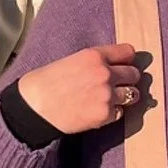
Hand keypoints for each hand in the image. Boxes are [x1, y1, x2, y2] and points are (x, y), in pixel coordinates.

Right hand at [15, 42, 149, 134]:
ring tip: (112, 99)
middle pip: (134, 74)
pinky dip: (113, 113)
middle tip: (119, 84)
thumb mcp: (70, 60)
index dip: (126, 59)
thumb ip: (94, 62)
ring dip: (125, 96)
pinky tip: (99, 111)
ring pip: (133, 94)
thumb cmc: (45, 83)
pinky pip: (121, 113)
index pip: (127, 52)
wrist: (34, 107)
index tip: (124, 64)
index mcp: (94, 56)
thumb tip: (111, 67)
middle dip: (128, 79)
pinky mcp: (105, 115)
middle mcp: (105, 73)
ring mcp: (107, 95)